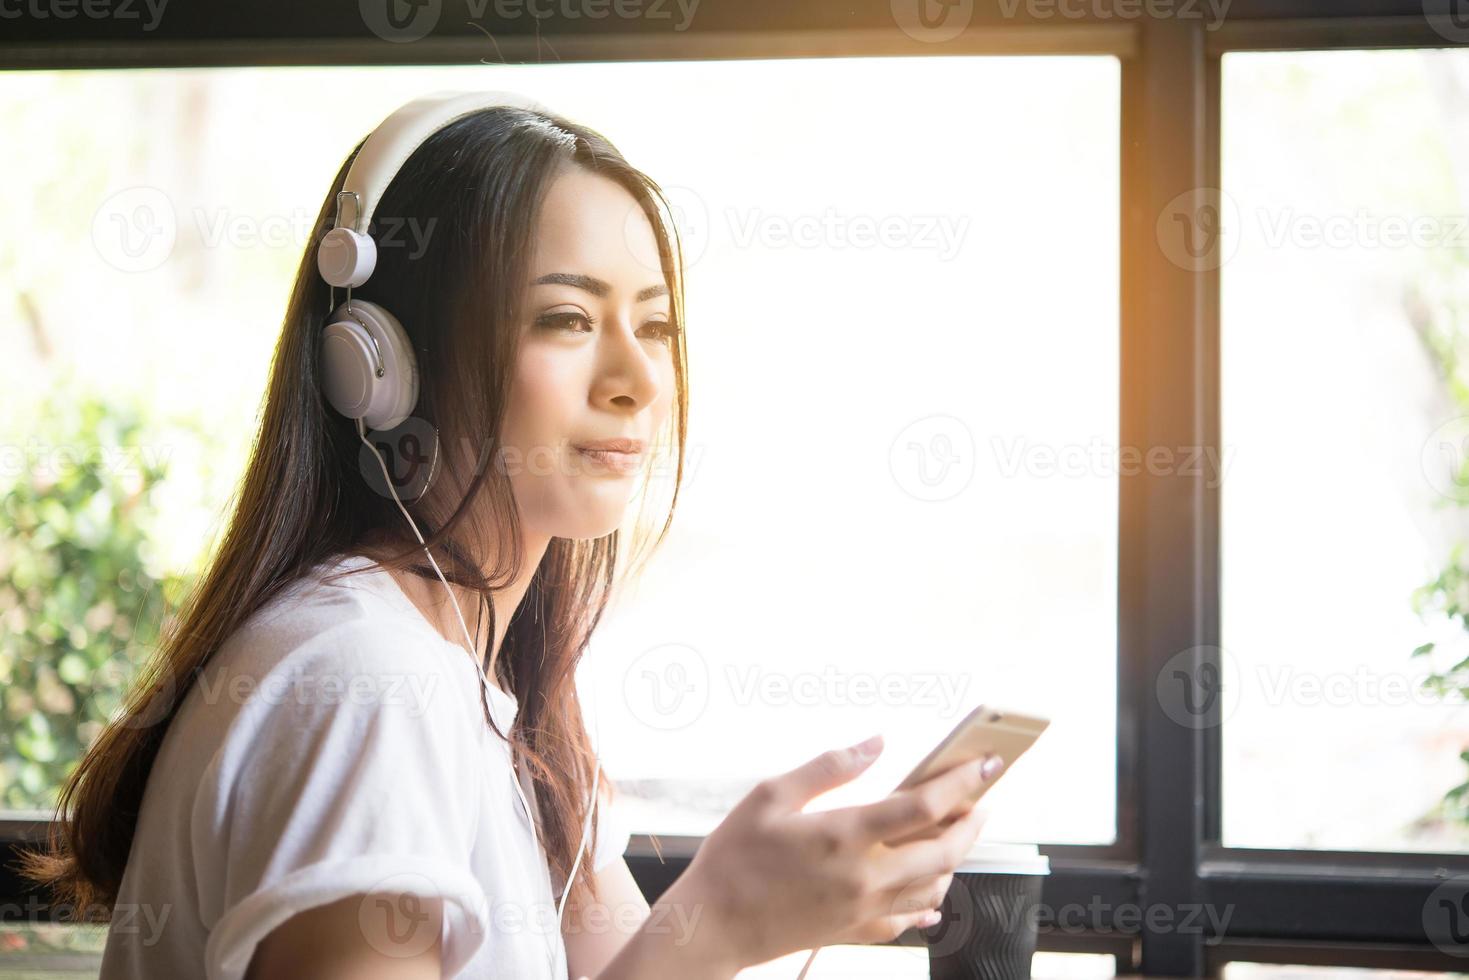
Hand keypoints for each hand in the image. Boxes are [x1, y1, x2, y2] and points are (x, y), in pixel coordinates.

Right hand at [668, 735, 1003, 968]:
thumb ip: (828, 767)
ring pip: (934, 886)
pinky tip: (931, 890)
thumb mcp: (770, 796)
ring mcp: (863, 909)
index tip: (985, 763)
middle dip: (972, 822)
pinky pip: (909, 920)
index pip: (923, 805)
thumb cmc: (734, 858)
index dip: (962, 781)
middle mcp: (864, 876)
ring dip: (955, 858)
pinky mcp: (855, 932)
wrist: (712, 927)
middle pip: (944, 849)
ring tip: (957, 833)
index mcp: (845, 835)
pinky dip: (929, 900)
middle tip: (983, 800)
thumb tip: (875, 743)